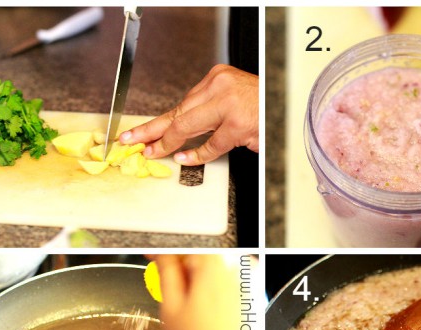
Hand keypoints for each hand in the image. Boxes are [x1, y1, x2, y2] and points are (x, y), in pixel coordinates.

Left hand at [120, 64, 258, 165]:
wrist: (289, 103)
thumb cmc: (262, 106)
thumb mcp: (233, 99)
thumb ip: (209, 110)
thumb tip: (181, 130)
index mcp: (216, 78)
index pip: (180, 103)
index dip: (158, 121)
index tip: (140, 131)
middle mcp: (220, 88)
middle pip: (177, 113)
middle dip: (151, 130)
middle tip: (132, 141)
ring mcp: (229, 106)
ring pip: (187, 127)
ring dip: (167, 143)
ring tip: (153, 152)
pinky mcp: (237, 125)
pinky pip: (210, 145)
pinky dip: (196, 155)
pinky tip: (184, 158)